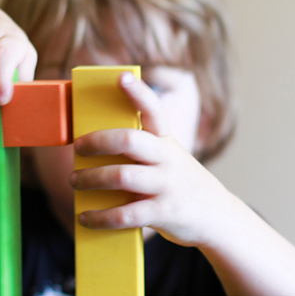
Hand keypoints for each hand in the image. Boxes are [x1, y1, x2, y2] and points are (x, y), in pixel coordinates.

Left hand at [70, 72, 240, 247]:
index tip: (121, 77)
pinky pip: (125, 215)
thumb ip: (143, 153)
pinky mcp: (163, 212)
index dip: (138, 92)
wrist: (219, 218)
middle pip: (129, 141)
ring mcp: (167, 186)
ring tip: (75, 181)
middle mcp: (168, 159)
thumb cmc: (181, 185)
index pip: (154, 110)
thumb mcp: (170, 160)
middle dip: (97, 141)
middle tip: (78, 147)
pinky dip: (100, 217)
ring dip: (91, 178)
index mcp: (167, 142)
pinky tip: (86, 218)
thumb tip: (94, 152)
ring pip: (122, 176)